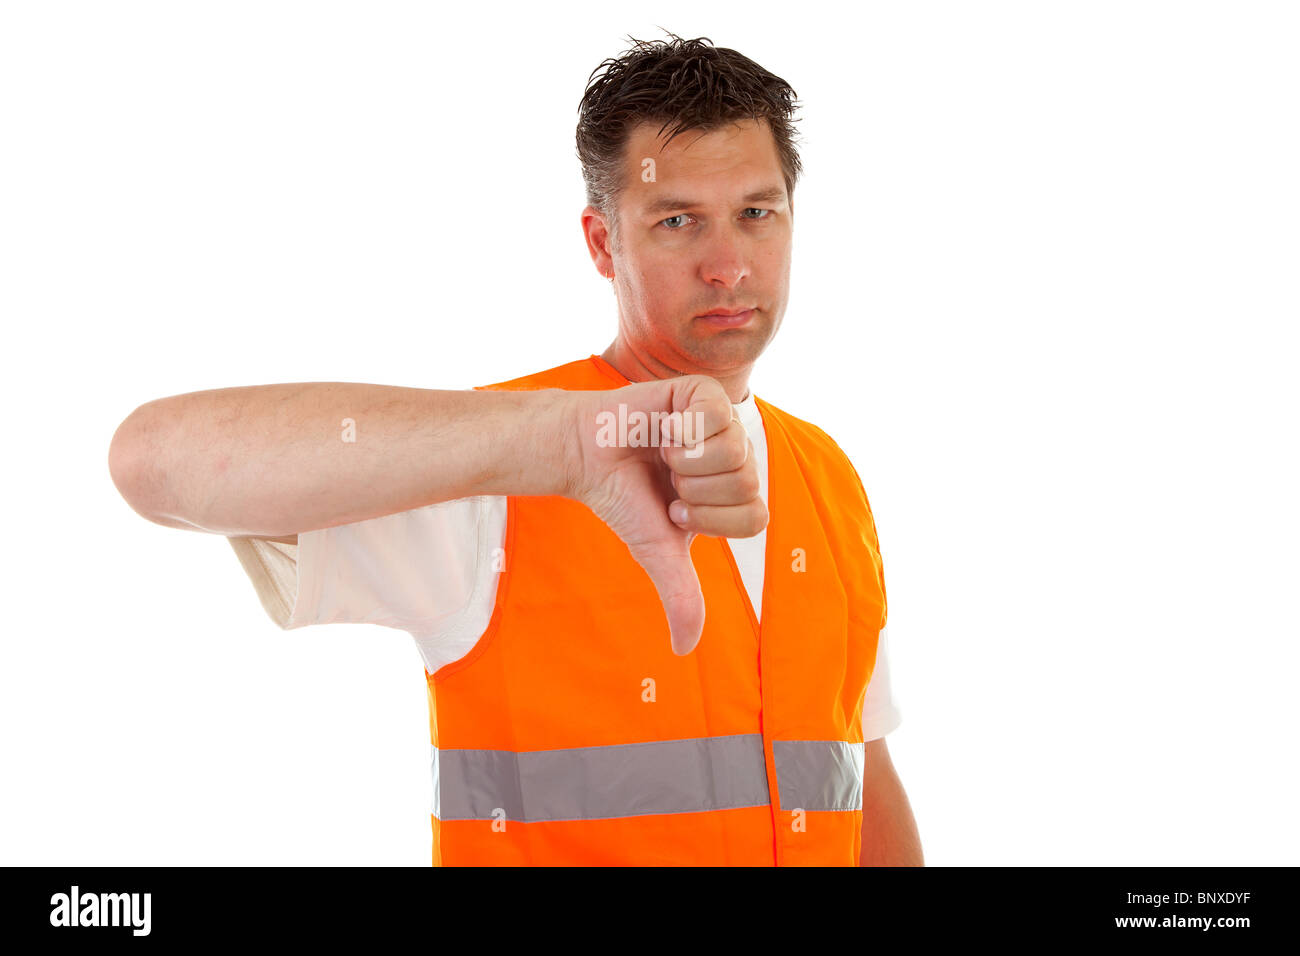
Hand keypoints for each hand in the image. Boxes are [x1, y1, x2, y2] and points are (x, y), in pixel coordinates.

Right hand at [560, 376, 766, 654]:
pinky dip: (682, 428)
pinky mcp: (703, 392)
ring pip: (733, 450)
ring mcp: (723, 422)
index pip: (756, 516)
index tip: (677, 510)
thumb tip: (685, 649)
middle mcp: (737, 458)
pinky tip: (665, 428)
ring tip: (663, 453)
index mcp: (736, 494)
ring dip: (685, 460)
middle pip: (746, 483)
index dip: (710, 519)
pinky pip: (714, 414)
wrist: (586, 456)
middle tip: (668, 479)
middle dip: (695, 491)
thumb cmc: (624, 499)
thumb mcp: (656, 552)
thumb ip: (680, 596)